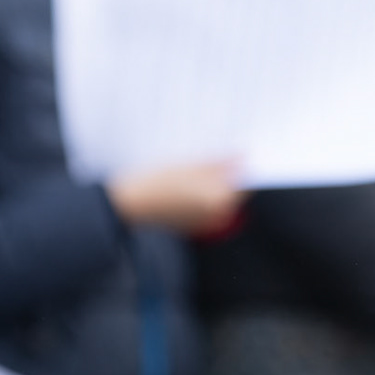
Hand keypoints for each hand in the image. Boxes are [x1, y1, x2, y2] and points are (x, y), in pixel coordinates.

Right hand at [106, 161, 242, 233]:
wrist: (129, 204)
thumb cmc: (158, 182)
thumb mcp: (192, 165)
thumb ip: (221, 162)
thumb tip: (243, 157)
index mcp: (221, 200)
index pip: (245, 181)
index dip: (243, 165)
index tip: (241, 150)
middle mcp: (217, 215)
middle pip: (232, 190)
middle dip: (229, 172)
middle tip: (221, 153)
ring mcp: (204, 222)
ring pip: (218, 196)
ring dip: (215, 181)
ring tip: (201, 163)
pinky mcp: (191, 223)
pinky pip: (205, 204)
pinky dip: (203, 192)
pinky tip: (190, 178)